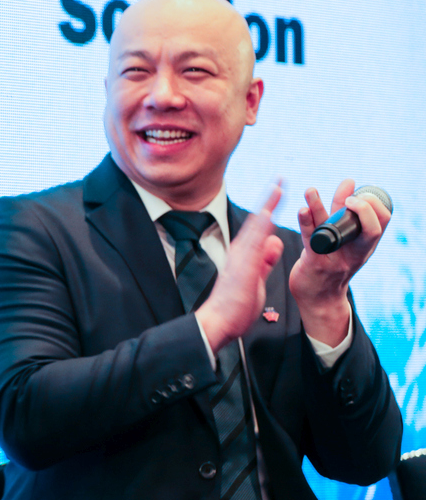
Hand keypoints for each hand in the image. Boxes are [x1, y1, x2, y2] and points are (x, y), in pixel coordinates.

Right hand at [196, 184, 284, 351]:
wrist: (220, 320)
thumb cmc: (236, 304)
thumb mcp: (257, 277)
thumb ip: (265, 259)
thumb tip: (274, 242)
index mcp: (246, 254)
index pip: (260, 227)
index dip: (270, 208)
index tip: (279, 191)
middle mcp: (242, 250)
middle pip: (258, 219)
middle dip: (269, 199)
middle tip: (280, 179)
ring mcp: (241, 256)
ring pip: (256, 225)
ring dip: (267, 206)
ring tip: (278, 187)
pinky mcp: (244, 265)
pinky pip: (254, 241)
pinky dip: (261, 226)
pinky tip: (269, 214)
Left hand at [289, 179, 389, 345]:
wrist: (317, 299)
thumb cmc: (330, 262)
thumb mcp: (341, 238)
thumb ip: (343, 213)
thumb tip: (349, 182)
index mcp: (364, 245)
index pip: (381, 223)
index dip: (373, 205)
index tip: (356, 193)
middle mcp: (354, 252)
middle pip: (370, 229)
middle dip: (362, 208)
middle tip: (348, 196)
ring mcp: (335, 258)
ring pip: (332, 230)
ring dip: (319, 207)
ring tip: (310, 190)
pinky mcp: (314, 263)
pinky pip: (311, 240)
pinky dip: (306, 222)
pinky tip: (302, 210)